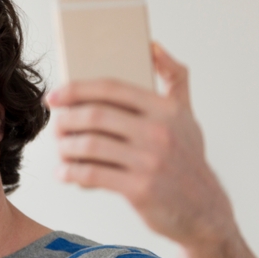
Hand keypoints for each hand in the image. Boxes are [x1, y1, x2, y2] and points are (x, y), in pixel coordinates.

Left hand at [47, 43, 234, 244]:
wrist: (204, 211)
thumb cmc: (187, 159)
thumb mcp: (187, 116)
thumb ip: (174, 79)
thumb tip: (153, 46)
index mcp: (166, 109)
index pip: (111, 89)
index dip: (76, 89)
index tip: (54, 96)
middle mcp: (160, 132)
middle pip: (94, 116)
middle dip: (66, 120)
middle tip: (56, 126)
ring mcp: (150, 161)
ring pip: (88, 145)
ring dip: (65, 147)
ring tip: (61, 150)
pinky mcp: (140, 189)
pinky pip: (91, 175)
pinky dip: (70, 173)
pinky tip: (64, 173)